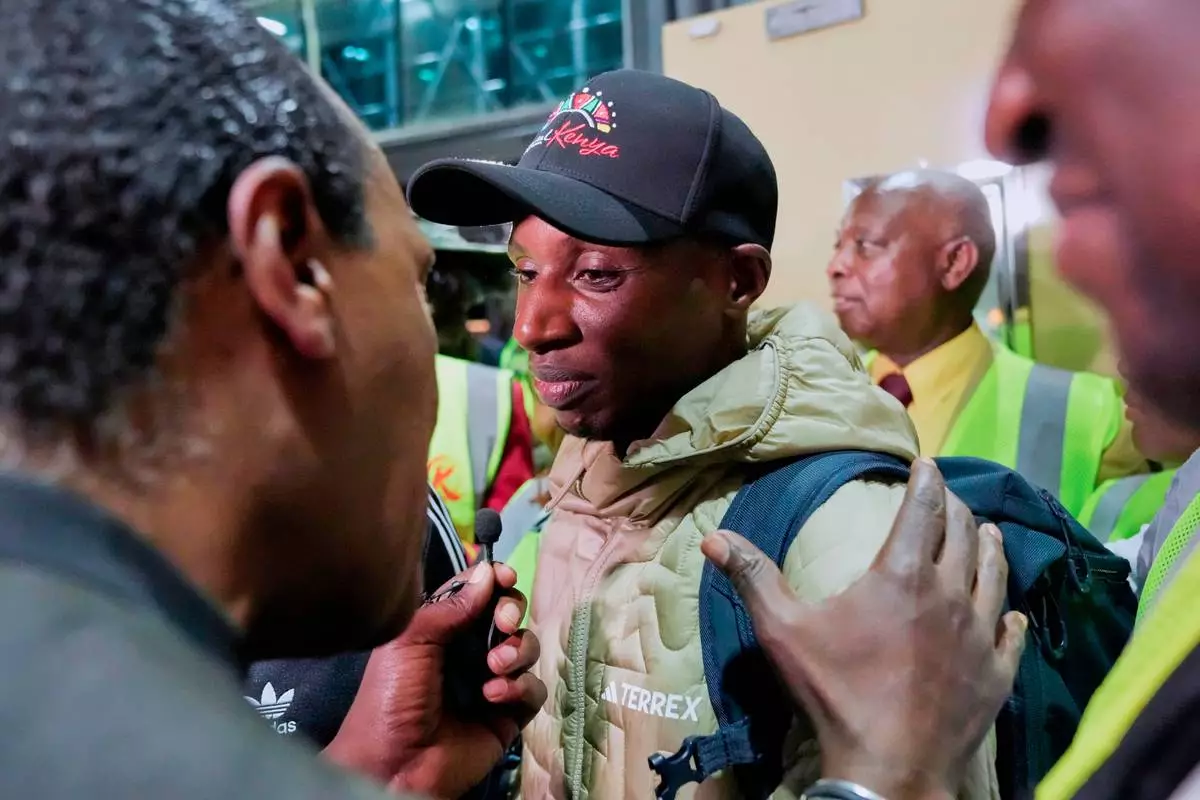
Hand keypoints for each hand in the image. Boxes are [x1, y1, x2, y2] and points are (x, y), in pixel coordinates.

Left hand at [324, 562, 545, 797]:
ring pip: (526, 648)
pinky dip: (520, 687)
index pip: (477, 593)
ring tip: (492, 669)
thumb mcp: (411, 642)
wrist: (393, 764)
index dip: (494, 581)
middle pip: (508, 614)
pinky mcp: (509, 714)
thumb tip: (489, 572)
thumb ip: (451, 606)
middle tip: (502, 623)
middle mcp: (469, 650)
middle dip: (511, 612)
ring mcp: (492, 681)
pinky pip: (533, 689)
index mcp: (442, 628)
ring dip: (516, 651)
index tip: (505, 577)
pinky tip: (494, 696)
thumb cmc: (390, 698)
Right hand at [701, 458, 1025, 799]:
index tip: (927, 464)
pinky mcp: (996, 674)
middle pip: (962, 535)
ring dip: (988, 548)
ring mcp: (979, 635)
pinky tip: (1012, 612)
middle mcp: (949, 594)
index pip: (923, 509)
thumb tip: (715, 537)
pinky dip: (1010, 616)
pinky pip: (1011, 635)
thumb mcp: (782, 631)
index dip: (927, 481)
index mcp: (902, 575)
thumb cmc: (834, 691)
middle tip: (948, 496)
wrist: (887, 767)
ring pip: (993, 575)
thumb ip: (753, 577)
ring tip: (987, 532)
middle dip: (955, 508)